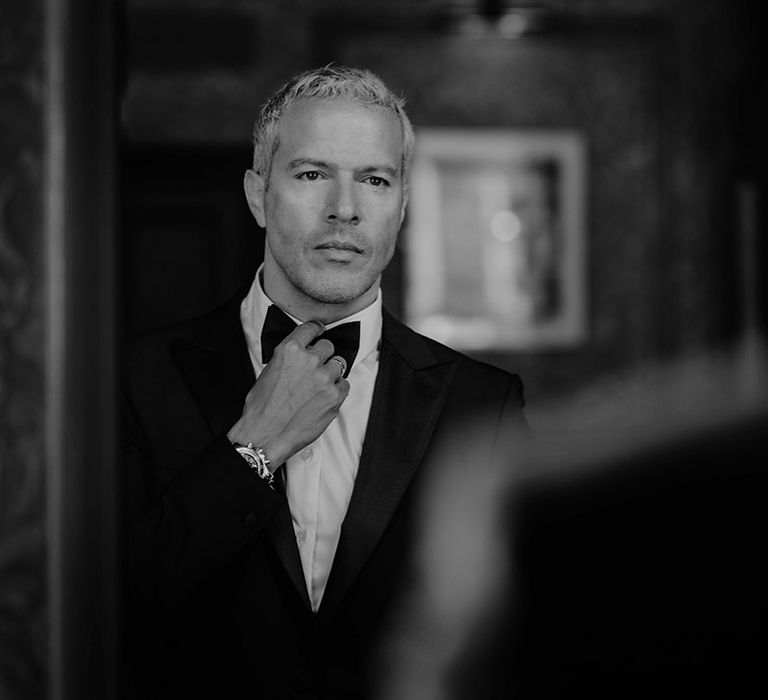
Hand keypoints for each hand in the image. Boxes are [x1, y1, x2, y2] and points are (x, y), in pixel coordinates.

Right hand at [227, 320, 349, 468]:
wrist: (266, 435)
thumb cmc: (262, 408)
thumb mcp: (268, 372)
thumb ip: (288, 358)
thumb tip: (300, 355)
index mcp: (290, 350)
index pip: (310, 328)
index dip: (316, 329)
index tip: (319, 330)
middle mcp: (309, 360)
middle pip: (328, 346)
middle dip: (322, 356)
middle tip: (313, 370)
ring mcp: (324, 378)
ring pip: (338, 364)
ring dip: (330, 373)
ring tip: (317, 387)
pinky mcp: (335, 396)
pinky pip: (344, 385)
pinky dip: (337, 390)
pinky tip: (323, 398)